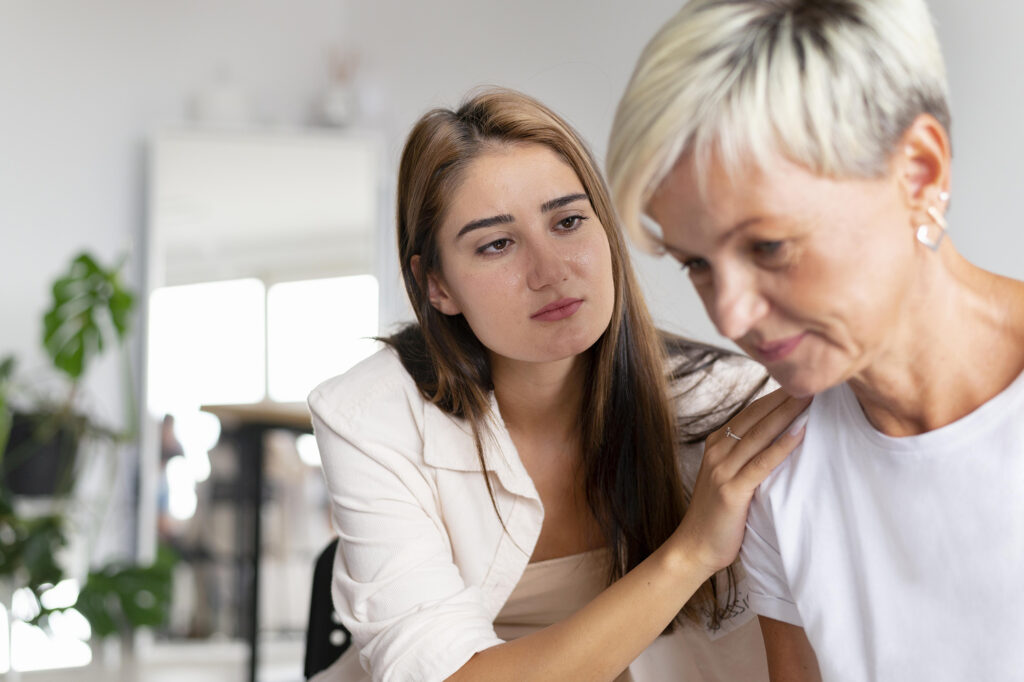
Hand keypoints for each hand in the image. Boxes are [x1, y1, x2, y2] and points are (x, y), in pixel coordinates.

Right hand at [673, 389, 810, 575]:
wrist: (693, 547)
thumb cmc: (716, 516)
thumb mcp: (726, 478)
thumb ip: (744, 459)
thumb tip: (775, 441)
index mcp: (716, 445)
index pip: (750, 413)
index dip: (775, 397)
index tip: (799, 383)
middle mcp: (717, 452)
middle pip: (756, 418)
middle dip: (784, 398)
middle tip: (811, 381)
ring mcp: (722, 470)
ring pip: (760, 435)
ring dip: (787, 414)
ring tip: (810, 399)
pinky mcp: (732, 490)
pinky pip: (762, 463)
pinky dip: (782, 445)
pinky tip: (800, 431)